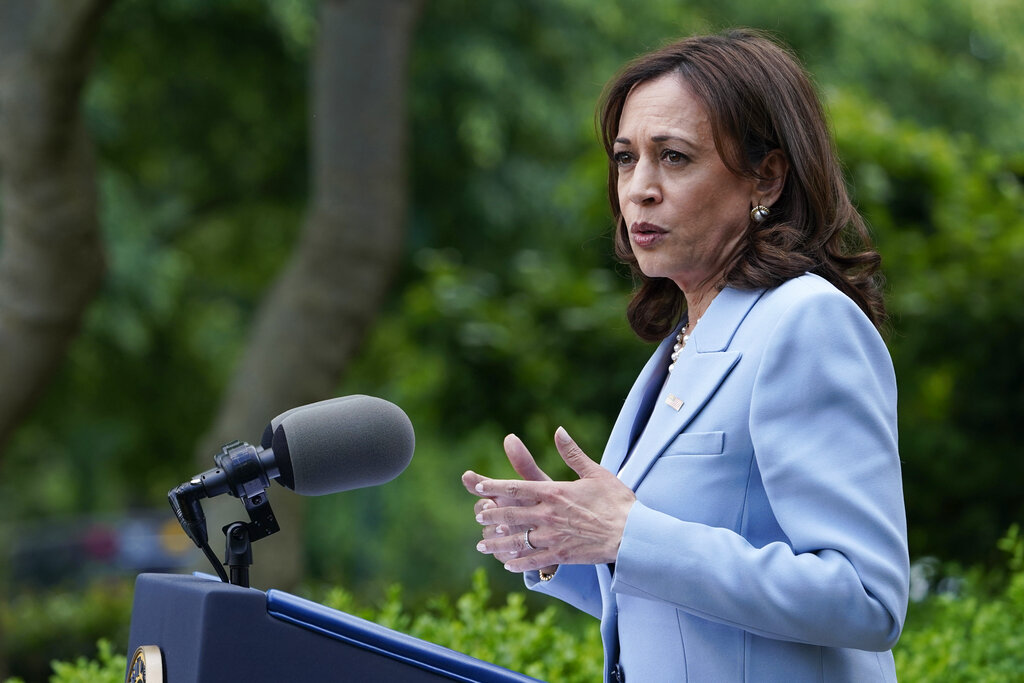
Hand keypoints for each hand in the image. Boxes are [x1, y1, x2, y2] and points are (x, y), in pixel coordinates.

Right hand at [462, 433, 551, 566]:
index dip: (474, 481)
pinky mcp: (506, 554)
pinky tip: (516, 551)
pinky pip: (502, 553)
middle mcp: (497, 514)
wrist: (565, 535)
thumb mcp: (539, 484)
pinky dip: (507, 552)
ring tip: (505, 528)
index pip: (481, 486)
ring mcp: (499, 535)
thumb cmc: (550, 504)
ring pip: (488, 533)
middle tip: (488, 505)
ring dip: (494, 531)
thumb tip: (509, 437)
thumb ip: (524, 464)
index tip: (469, 476)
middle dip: (483, 508)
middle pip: (480, 510)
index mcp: (502, 495)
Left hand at [469, 426, 635, 572]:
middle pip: (511, 514)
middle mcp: (548, 515)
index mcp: (554, 492)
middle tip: (478, 515)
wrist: (633, 534)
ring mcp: (553, 537)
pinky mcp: (561, 555)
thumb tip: (559, 430)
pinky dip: (518, 562)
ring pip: (517, 540)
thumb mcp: (595, 472)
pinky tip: (507, 563)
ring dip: (497, 543)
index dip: (494, 487)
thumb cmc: (617, 501)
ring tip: (482, 545)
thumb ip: (572, 453)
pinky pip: (533, 561)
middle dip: (491, 515)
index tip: (478, 487)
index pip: (516, 488)